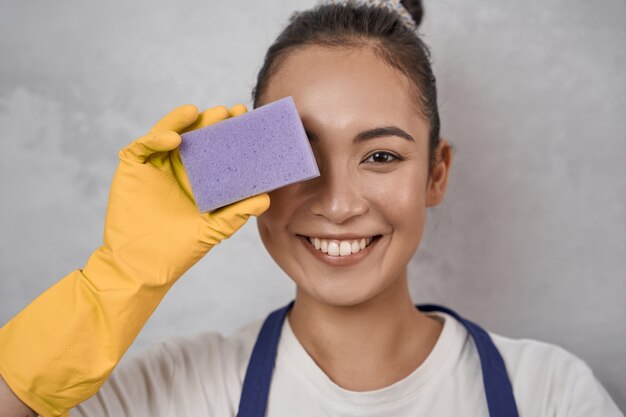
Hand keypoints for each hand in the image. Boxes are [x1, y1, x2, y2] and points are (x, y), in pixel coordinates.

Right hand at [89, 104, 268, 284]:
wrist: (144, 267)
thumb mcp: (213, 229)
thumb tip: (266, 199)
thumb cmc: (179, 250)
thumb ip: (237, 213)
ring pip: (168, 133)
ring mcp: (155, 166)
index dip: (230, 133)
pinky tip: (174, 139)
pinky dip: (157, 138)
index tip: (246, 119)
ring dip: (183, 121)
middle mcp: (178, 168)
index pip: (216, 149)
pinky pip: (142, 146)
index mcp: (199, 178)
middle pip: (195, 136)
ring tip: (199, 113)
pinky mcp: (132, 168)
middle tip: (230, 111)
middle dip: (212, 122)